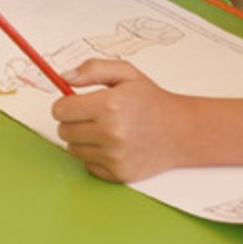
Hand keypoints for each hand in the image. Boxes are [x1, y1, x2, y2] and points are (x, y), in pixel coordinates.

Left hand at [51, 58, 193, 181]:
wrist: (182, 131)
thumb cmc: (152, 102)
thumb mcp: (125, 73)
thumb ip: (92, 69)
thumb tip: (64, 77)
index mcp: (109, 106)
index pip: (60, 110)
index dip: (65, 104)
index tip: (74, 103)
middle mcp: (111, 134)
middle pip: (63, 131)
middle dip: (73, 121)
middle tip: (92, 116)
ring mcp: (115, 157)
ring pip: (72, 150)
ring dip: (82, 140)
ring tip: (103, 130)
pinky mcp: (118, 174)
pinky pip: (87, 165)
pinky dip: (94, 156)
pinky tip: (111, 146)